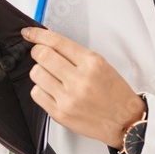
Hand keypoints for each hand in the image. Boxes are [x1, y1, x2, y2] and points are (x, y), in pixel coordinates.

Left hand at [21, 27, 144, 148]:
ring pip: (36, 74)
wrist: (124, 121)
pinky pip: (36, 93)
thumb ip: (74, 53)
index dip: (38, 34)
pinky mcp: (60, 114)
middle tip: (41, 54)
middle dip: (37, 51)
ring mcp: (68, 98)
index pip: (57, 42)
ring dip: (39, 70)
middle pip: (42, 55)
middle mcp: (79, 80)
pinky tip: (51, 89)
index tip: (29, 33)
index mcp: (91, 63)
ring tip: (50, 74)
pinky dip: (40, 88)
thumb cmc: (114, 93)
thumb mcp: (101, 64)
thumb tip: (49, 42)